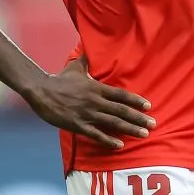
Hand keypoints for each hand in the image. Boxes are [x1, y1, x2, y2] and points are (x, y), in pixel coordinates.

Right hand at [25, 57, 155, 148]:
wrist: (41, 91)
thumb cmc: (59, 79)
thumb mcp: (75, 67)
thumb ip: (86, 60)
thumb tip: (89, 49)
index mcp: (97, 88)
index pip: (121, 95)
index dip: (136, 101)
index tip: (148, 106)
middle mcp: (96, 101)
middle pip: (122, 110)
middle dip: (139, 118)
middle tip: (153, 124)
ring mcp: (88, 113)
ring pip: (113, 123)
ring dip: (130, 129)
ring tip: (144, 134)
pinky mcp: (78, 125)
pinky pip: (96, 134)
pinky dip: (109, 140)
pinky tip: (119, 145)